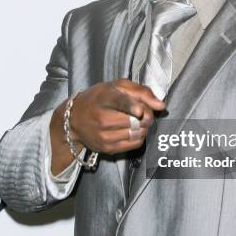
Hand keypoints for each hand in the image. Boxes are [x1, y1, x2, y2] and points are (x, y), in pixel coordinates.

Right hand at [50, 79, 164, 174]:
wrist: (74, 119)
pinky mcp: (107, 148)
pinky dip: (139, 136)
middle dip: (145, 116)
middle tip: (143, 112)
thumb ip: (141, 92)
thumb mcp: (117, 87)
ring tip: (136, 120)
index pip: (121, 103)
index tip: (140, 110)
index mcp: (104, 98)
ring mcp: (104, 136)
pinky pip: (134, 144)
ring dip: (143, 127)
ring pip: (137, 133)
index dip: (133, 107)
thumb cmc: (99, 98)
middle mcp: (102, 119)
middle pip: (135, 121)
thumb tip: (161, 105)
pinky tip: (132, 129)